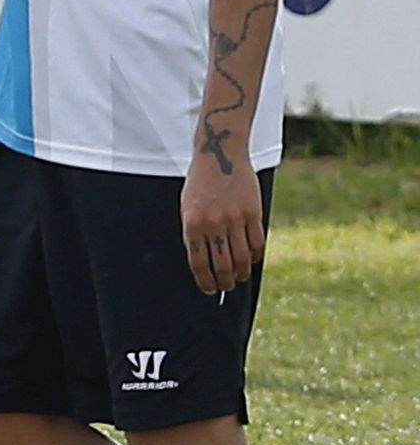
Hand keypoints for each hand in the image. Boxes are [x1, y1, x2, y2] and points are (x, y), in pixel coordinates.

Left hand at [180, 155, 265, 293]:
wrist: (220, 156)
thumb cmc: (200, 184)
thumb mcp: (188, 208)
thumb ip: (194, 234)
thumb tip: (203, 265)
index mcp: (192, 224)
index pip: (199, 264)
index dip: (205, 281)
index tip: (209, 289)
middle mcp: (213, 224)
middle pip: (222, 265)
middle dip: (225, 282)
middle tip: (226, 286)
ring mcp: (234, 218)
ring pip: (241, 258)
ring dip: (242, 273)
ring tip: (240, 277)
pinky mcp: (253, 212)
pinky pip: (257, 243)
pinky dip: (255, 256)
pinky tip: (252, 259)